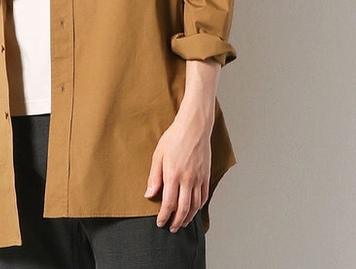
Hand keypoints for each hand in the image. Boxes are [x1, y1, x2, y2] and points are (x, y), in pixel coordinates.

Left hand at [144, 59, 219, 232]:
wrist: (194, 126)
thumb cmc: (174, 137)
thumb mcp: (158, 154)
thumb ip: (154, 176)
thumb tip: (149, 194)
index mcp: (173, 175)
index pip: (169, 204)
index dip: (164, 216)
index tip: (160, 222)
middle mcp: (188, 180)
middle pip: (183, 209)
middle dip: (176, 222)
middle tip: (171, 228)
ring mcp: (199, 178)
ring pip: (195, 206)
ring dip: (188, 218)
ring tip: (182, 223)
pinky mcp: (206, 175)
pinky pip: (204, 196)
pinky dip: (199, 207)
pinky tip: (194, 209)